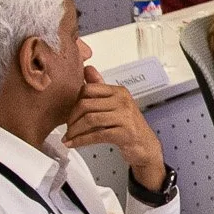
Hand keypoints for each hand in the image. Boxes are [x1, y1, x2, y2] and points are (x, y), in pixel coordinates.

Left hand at [64, 65, 166, 188]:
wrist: (145, 145)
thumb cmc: (128, 125)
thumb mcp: (115, 103)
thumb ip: (100, 87)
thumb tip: (87, 69)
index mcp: (119, 91)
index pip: (88, 89)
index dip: (75, 101)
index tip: (70, 112)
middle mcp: (123, 101)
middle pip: (86, 104)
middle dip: (72, 118)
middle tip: (68, 127)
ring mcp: (125, 117)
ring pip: (89, 120)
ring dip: (75, 131)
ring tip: (69, 137)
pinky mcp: (125, 133)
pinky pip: (97, 135)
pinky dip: (81, 140)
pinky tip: (74, 144)